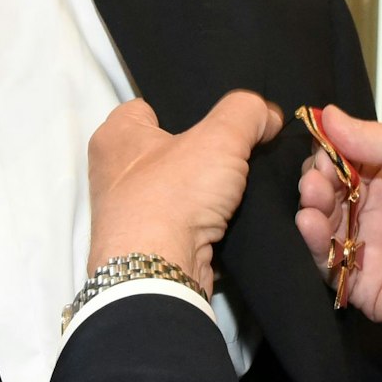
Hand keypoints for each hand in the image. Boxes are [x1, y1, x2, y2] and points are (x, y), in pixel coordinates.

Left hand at [87, 91, 282, 294]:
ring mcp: (131, 213)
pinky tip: (233, 214)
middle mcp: (114, 173)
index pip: (153, 105)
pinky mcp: (152, 245)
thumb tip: (266, 115)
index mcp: (115, 136)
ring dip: (210, 188)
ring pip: (183, 187)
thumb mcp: (220, 136)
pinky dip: (209, 219)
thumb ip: (246, 112)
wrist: (160, 275)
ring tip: (241, 181)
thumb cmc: (171, 197)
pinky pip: (188, 220)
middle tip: (239, 148)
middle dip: (207, 150)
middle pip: (173, 147)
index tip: (221, 116)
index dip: (191, 107)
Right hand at [294, 107, 381, 353]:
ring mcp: (368, 246)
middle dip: (316, 176)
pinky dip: (311, 241)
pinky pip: (325, 261)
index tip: (319, 139)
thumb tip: (331, 115)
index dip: (331, 148)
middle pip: (329, 188)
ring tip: (313, 195)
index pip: (348, 157)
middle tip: (317, 175)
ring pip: (321, 221)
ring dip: (310, 204)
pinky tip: (311, 222)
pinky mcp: (361, 282)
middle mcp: (378, 210)